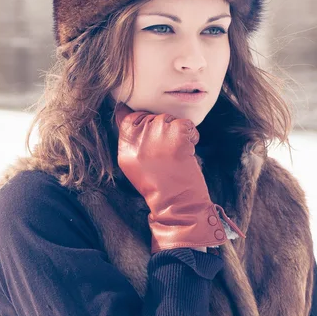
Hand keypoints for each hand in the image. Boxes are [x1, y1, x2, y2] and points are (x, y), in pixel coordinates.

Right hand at [114, 102, 229, 253]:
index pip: (127, 116)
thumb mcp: (134, 165)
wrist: (176, 204)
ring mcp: (156, 134)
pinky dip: (191, 135)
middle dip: (162, 129)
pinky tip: (187, 152)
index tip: (152, 136)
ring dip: (177, 132)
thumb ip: (130, 140)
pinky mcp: (176, 134)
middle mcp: (137, 137)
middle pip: (151, 117)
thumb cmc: (158, 186)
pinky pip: (186, 124)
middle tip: (168, 151)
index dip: (143, 121)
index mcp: (125, 146)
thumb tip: (125, 111)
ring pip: (169, 119)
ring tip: (177, 154)